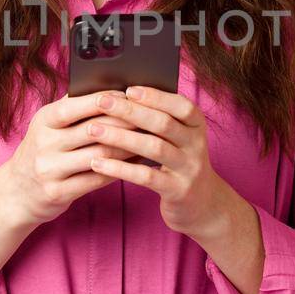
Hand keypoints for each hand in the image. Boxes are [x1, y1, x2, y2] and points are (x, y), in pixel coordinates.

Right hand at [0, 90, 137, 228]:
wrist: (16, 192)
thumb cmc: (43, 151)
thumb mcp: (48, 126)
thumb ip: (73, 109)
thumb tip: (111, 90)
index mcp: (43, 120)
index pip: (75, 105)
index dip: (104, 99)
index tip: (128, 94)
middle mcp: (44, 143)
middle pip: (93, 130)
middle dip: (124, 122)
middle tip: (149, 117)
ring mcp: (50, 169)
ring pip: (99, 155)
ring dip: (127, 147)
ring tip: (148, 140)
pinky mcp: (59, 192)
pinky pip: (97, 180)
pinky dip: (120, 170)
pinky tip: (136, 164)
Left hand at [81, 86, 229, 237]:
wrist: (202, 204)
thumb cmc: (178, 163)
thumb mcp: (177, 139)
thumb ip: (158, 120)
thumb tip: (120, 97)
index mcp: (196, 126)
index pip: (181, 105)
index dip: (155, 96)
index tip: (128, 89)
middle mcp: (197, 145)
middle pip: (163, 123)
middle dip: (130, 111)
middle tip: (102, 101)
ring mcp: (189, 169)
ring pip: (154, 148)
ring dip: (121, 137)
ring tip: (93, 130)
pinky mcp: (178, 191)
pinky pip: (146, 177)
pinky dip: (120, 168)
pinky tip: (98, 162)